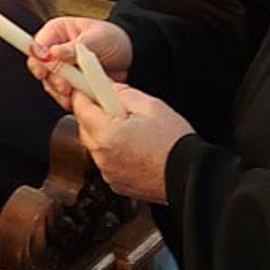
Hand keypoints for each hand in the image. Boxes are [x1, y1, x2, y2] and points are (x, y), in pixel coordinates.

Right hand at [27, 17, 131, 109]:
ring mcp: (62, 70)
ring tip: (77, 90)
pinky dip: (70, 100)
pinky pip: (62, 96)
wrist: (130, 57)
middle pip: (40, 69)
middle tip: (66, 84)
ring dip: (61, 91)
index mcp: (57, 32)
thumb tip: (54, 52)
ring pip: (49, 85)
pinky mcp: (70, 86)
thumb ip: (75, 46)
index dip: (37, 59)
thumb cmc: (113, 39)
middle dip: (53, 79)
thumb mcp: (98, 38)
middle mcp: (55, 52)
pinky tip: (81, 96)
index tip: (44, 70)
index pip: (37, 45)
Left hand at [72, 84, 191, 202]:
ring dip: (104, 134)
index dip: (83, 94)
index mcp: (108, 133)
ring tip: (131, 130)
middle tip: (115, 107)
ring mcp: (107, 171)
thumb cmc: (174, 143)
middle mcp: (102, 155)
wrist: (188, 176)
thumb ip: (123, 93)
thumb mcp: (151, 106)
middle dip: (94, 114)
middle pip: (84, 127)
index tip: (87, 88)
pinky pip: (105, 161)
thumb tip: (108, 87)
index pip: (80, 108)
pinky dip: (112, 152)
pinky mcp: (115, 182)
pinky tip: (133, 148)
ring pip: (94, 145)